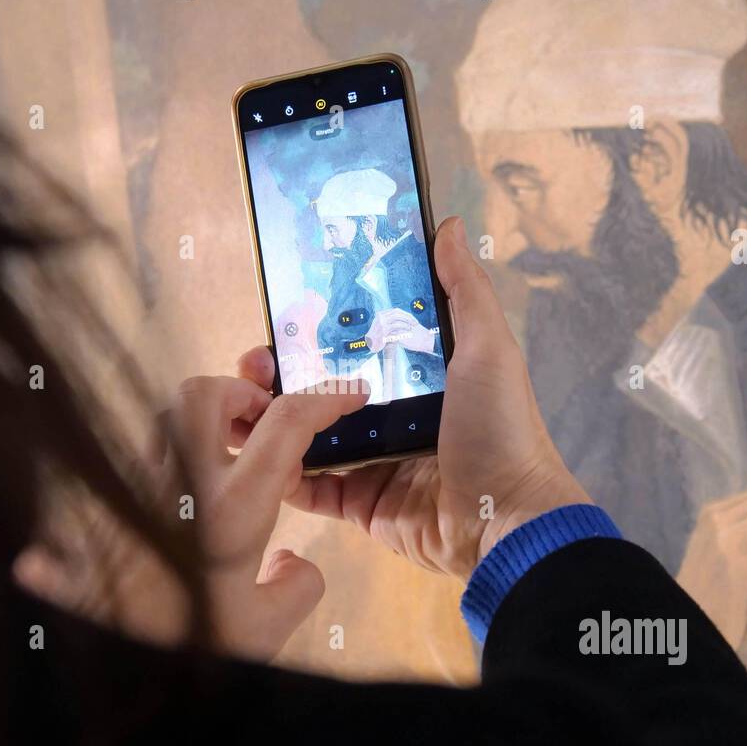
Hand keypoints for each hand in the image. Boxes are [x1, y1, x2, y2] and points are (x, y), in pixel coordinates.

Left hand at [17, 373, 368, 662]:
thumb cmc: (186, 648)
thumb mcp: (264, 629)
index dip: (325, 399)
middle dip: (242, 393)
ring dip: (203, 421)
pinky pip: (139, 458)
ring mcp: (137, 488)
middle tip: (263, 426)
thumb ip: (297, 586)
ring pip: (165, 418)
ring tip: (227, 460)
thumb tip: (292, 564)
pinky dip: (172, 459)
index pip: (285, 423)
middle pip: (206, 393)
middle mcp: (181, 482)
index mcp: (233, 506)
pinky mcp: (107, 506)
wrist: (109, 669)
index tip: (349, 396)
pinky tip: (186, 501)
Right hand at [235, 216, 589, 580]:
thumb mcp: (489, 348)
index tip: (284, 309)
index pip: (355, 340)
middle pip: (323, 386)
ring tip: (240, 402)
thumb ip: (465, 289)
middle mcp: (391, 412)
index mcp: (418, 373)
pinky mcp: (358, 503)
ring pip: (306, 435)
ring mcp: (372, 460)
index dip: (318, 325)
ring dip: (270, 419)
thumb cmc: (500, 427)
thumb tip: (448, 224)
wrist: (506, 520)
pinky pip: (309, 486)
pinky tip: (252, 450)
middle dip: (282, 372)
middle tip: (253, 362)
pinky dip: (280, 471)